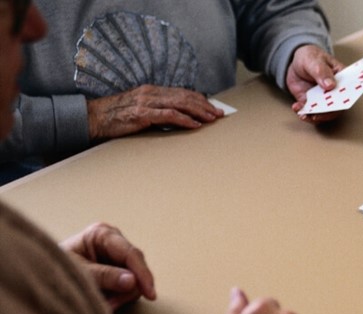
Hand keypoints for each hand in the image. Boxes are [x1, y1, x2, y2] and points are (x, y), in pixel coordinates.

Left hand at [59, 222, 155, 310]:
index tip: (150, 293)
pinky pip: (128, 284)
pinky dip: (119, 296)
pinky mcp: (117, 268)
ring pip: (135, 278)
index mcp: (102, 234)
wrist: (42, 276)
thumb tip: (132, 281)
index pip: (130, 253)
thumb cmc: (55, 269)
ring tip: (105, 305)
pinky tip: (107, 302)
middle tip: (112, 305)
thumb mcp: (79, 273)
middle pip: (135, 266)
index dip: (142, 274)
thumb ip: (105, 276)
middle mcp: (113, 241)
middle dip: (127, 289)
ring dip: (122, 295)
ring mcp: (116, 255)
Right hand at [87, 85, 223, 140]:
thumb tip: (179, 119)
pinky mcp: (142, 114)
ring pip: (180, 104)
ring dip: (199, 112)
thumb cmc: (116, 117)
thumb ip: (158, 111)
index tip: (213, 107)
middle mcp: (151, 93)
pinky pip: (168, 115)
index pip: (182, 93)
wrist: (94, 118)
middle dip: (204, 105)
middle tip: (219, 113)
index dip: (200, 99)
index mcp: (152, 91)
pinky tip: (194, 124)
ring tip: (212, 119)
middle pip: (185, 97)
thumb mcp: (140, 110)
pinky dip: (184, 119)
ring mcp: (147, 102)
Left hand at [286, 44, 344, 124]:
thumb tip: (330, 85)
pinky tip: (297, 108)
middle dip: (326, 113)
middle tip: (316, 115)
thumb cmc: (310, 57)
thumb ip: (321, 71)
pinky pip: (311, 112)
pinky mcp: (313, 103)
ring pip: (324, 113)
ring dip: (314, 116)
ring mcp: (323, 99)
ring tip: (304, 114)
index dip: (345, 100)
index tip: (336, 106)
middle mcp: (335, 91)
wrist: (296, 63)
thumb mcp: (314, 60)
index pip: (348, 91)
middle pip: (336, 106)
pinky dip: (303, 112)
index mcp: (341, 78)